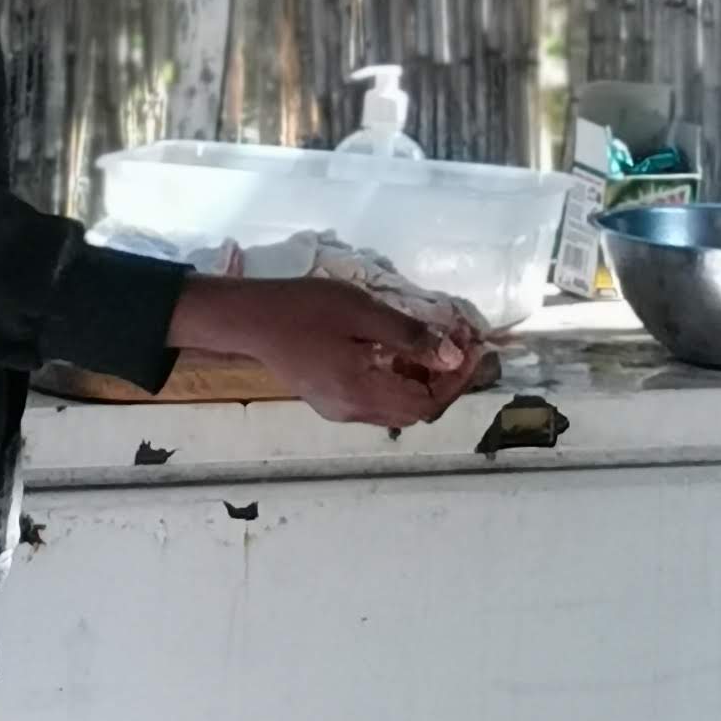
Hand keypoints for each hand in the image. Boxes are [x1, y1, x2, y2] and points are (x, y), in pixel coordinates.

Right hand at [171, 273, 496, 428]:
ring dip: (421, 379)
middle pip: (415, 411)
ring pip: (396, 407)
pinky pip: (376, 399)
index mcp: (362, 395)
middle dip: (444, 379)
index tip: (472, 347)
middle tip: (457, 342)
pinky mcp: (328, 398)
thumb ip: (410, 337)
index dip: (456, 380)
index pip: (427, 404)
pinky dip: (398, 379)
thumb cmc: (305, 309)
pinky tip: (400, 350)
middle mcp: (352, 412)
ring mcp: (338, 409)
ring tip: (434, 342)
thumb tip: (455, 358)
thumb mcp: (363, 312)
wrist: (248, 317)